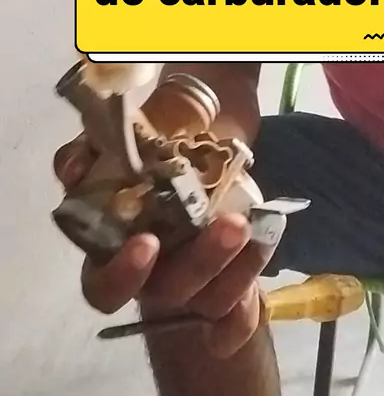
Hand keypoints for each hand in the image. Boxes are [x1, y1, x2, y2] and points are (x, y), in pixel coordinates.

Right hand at [52, 133, 284, 357]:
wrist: (196, 128)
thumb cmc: (145, 142)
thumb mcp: (108, 140)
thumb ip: (84, 153)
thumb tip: (75, 170)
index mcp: (113, 251)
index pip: (105, 288)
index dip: (123, 275)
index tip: (146, 241)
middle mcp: (153, 274)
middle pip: (171, 292)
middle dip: (202, 263)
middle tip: (229, 226)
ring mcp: (195, 278)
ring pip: (212, 298)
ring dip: (236, 267)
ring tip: (249, 224)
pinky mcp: (230, 274)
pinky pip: (242, 297)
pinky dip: (254, 271)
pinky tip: (265, 236)